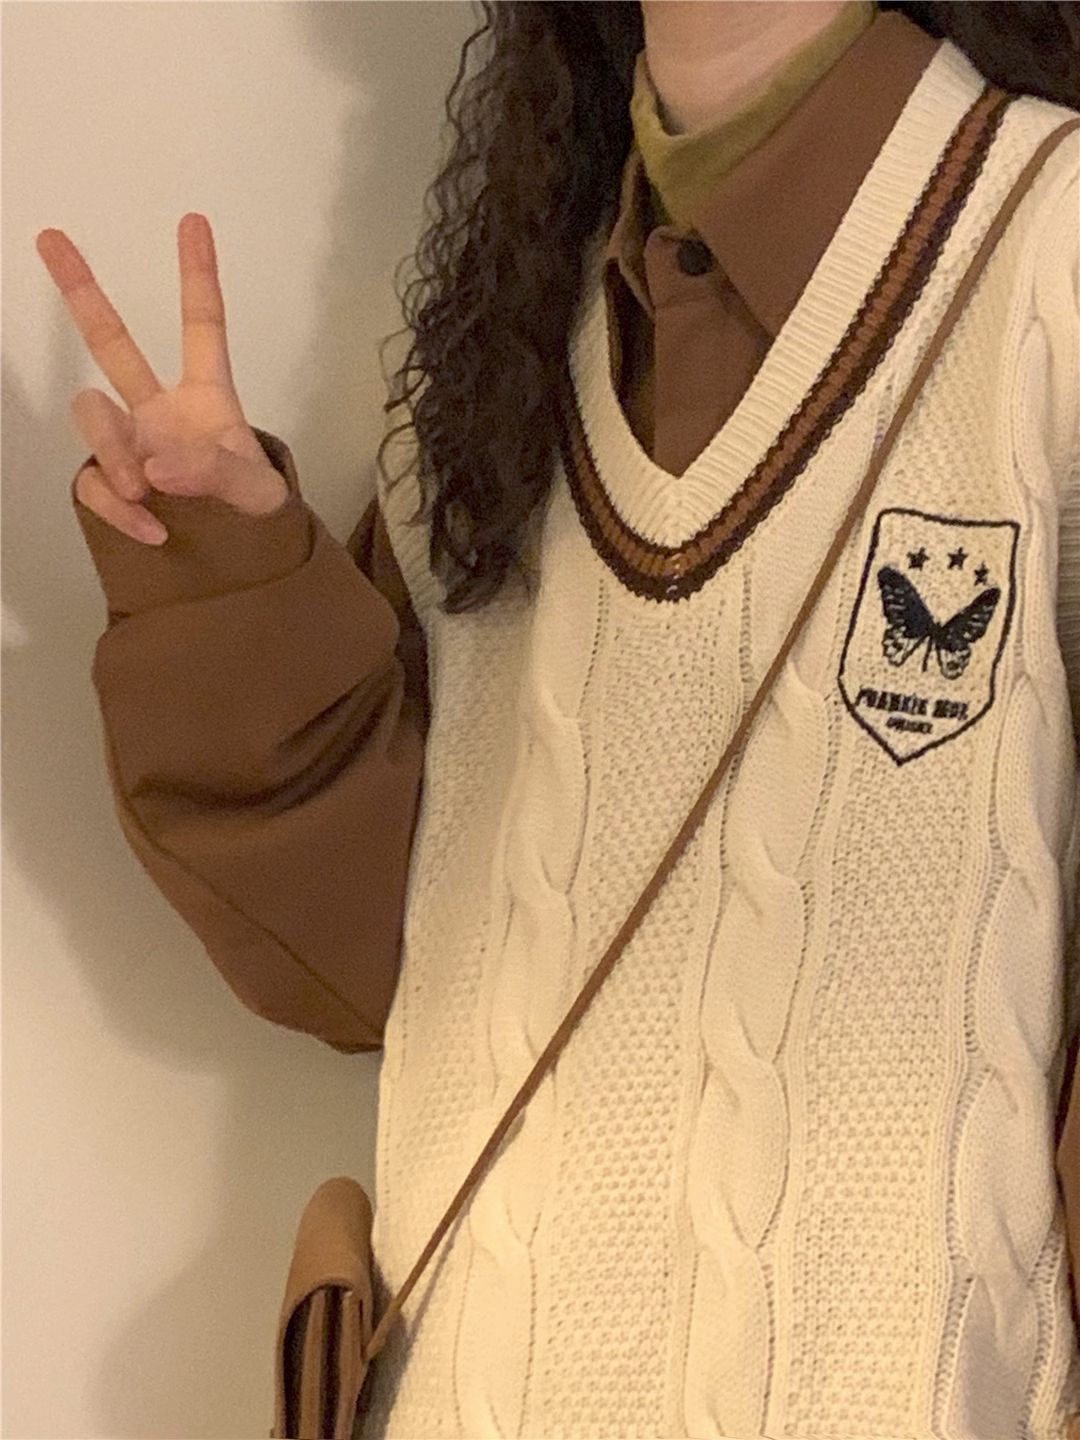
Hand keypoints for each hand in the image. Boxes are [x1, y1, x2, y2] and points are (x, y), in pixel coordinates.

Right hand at [36, 212, 288, 544]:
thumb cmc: (256, 513)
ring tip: (148, 489)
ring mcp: (130, 444)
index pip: (203, 326)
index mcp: (207, 396)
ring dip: (113, 450)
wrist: (242, 562)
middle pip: (113, 343)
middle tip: (50, 236)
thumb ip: (216, 472)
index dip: (198, 276)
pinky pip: (94, 482)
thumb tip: (156, 466)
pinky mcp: (110, 483)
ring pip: (94, 417)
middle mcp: (160, 410)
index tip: (193, 221)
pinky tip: (153, 528)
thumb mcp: (256, 492)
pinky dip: (118, 508)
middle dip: (82, 291)